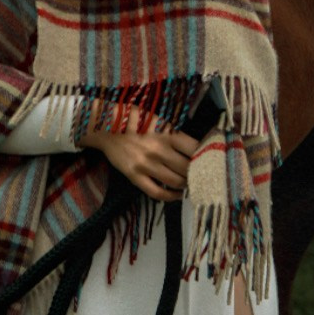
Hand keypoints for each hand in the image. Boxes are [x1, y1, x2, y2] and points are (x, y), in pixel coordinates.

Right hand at [80, 107, 198, 201]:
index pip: (196, 149)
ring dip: (186, 185)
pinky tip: (176, 195)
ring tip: (190, 184)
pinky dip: (170, 196)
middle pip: (188, 168)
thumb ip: (175, 131)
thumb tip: (197, 145)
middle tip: (201, 175)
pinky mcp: (135, 176)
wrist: (104, 126)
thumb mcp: (158, 118)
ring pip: (176, 182)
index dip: (206, 156)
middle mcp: (159, 150)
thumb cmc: (133, 119)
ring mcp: (146, 165)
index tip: (209, 160)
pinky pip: (157, 192)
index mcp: (167, 133)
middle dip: (197, 173)